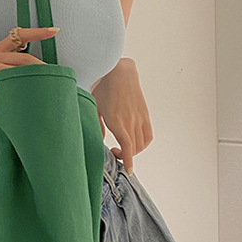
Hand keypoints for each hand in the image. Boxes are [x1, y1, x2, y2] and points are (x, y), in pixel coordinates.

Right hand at [0, 27, 59, 100]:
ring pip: (23, 62)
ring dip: (38, 70)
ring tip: (51, 80)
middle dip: (43, 59)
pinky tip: (32, 86)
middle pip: (26, 51)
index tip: (54, 30)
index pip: (19, 37)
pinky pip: (12, 73)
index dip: (37, 32)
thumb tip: (12, 81)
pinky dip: (23, 78)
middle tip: (60, 69)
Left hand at [91, 57, 152, 174]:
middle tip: (114, 153)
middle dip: (126, 156)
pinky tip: (134, 141)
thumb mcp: (94, 106)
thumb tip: (100, 141)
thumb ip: (96, 126)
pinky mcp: (144, 113)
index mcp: (116, 120)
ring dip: (134, 151)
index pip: (127, 146)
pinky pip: (148, 134)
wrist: (119, 70)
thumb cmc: (102, 86)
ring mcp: (139, 117)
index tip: (129, 171)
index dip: (128, 161)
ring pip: (142, 143)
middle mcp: (130, 120)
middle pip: (134, 148)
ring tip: (123, 147)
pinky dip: (143, 142)